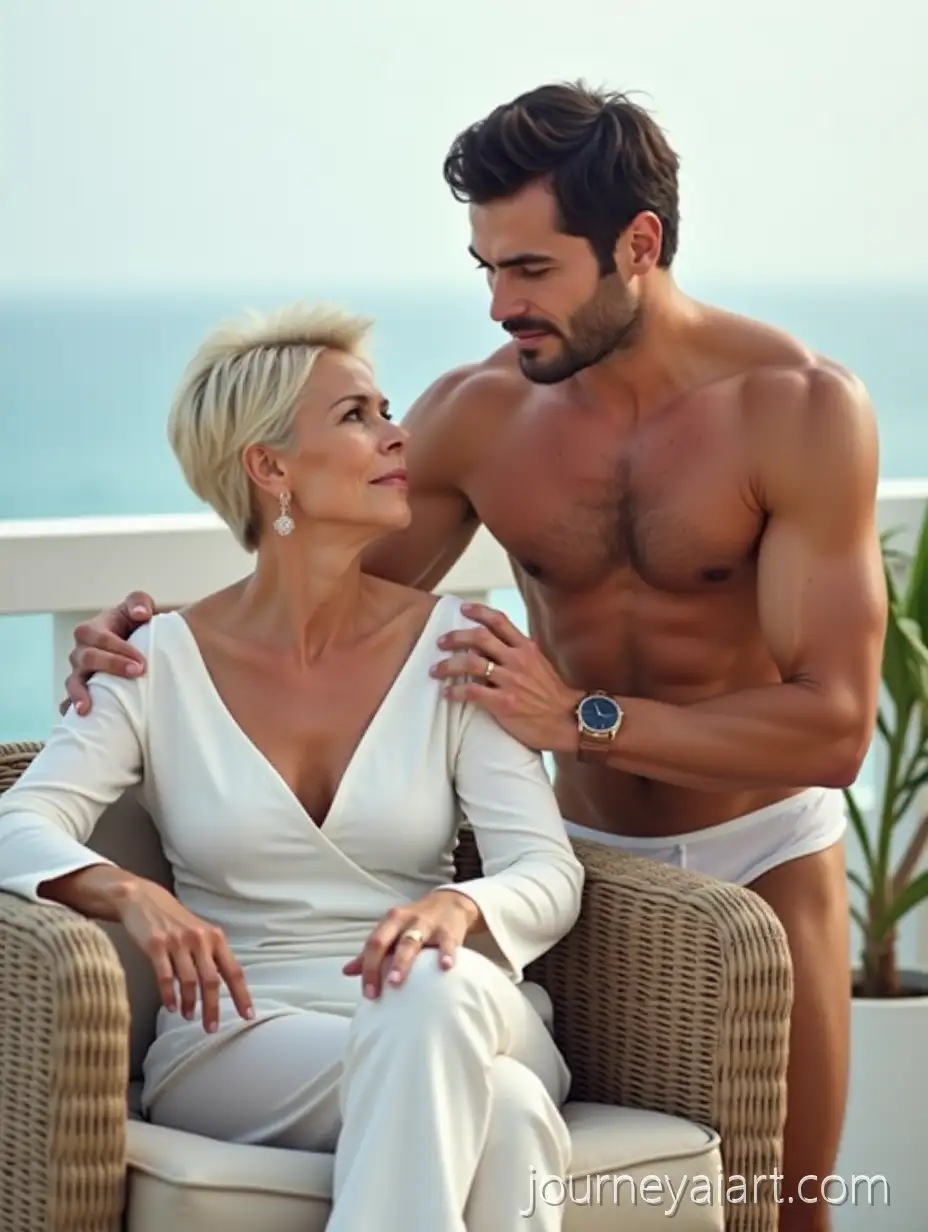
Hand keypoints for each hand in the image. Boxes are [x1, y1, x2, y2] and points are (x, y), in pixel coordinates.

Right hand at [61, 591, 155, 715]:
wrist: (132, 642)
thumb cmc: (133, 623)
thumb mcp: (137, 607)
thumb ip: (139, 602)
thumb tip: (142, 614)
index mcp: (92, 630)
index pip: (101, 638)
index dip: (120, 649)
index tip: (142, 662)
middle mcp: (81, 652)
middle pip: (87, 658)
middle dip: (111, 666)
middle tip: (137, 672)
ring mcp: (79, 673)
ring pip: (74, 682)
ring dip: (80, 694)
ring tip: (86, 709)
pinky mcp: (82, 690)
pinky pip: (70, 701)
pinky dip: (71, 709)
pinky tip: (78, 720)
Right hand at [117, 879, 253, 1032]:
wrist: (144, 900)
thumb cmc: (175, 922)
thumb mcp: (199, 934)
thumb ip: (209, 957)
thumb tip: (217, 990)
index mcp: (215, 938)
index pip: (234, 971)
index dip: (242, 995)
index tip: (248, 1016)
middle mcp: (200, 939)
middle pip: (212, 980)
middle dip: (213, 1007)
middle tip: (211, 1028)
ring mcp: (178, 942)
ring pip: (190, 980)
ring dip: (191, 1003)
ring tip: (189, 1017)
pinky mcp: (156, 945)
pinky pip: (166, 976)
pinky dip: (170, 994)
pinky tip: (172, 1007)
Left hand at [342, 889, 480, 998]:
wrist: (450, 903)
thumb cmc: (416, 923)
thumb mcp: (393, 931)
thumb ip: (372, 952)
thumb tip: (346, 971)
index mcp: (389, 922)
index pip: (372, 944)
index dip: (367, 968)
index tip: (368, 994)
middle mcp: (405, 920)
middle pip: (386, 941)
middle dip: (379, 965)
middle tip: (377, 990)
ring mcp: (427, 924)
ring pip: (411, 941)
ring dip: (402, 962)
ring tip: (396, 981)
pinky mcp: (448, 930)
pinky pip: (447, 942)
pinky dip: (446, 954)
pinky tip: (445, 967)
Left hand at [429, 601, 581, 751]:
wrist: (568, 721)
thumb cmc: (553, 695)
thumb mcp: (541, 665)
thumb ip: (521, 653)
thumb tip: (500, 644)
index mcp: (526, 648)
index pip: (499, 621)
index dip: (478, 611)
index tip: (462, 609)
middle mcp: (517, 660)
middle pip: (479, 637)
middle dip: (455, 637)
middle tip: (441, 642)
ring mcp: (510, 681)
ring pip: (471, 663)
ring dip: (448, 665)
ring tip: (435, 670)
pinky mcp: (504, 703)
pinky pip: (472, 692)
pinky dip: (455, 692)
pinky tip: (447, 694)